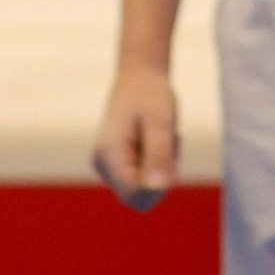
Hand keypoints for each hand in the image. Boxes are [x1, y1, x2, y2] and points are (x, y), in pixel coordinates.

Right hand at [91, 64, 179, 209]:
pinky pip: (144, 180)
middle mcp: (104, 166)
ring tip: (165, 137)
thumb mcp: (160, 121)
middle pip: (140, 196)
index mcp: (108, 154)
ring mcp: (110, 168)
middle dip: (160, 175)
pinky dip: (158, 165)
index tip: (170, 155)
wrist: (140, 77)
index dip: (157, 185)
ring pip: (145, 189)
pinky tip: (160, 141)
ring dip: (162, 168)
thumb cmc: (150, 95)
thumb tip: (158, 188)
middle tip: (170, 141)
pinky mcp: (119, 167)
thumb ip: (159, 154)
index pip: (134, 194)